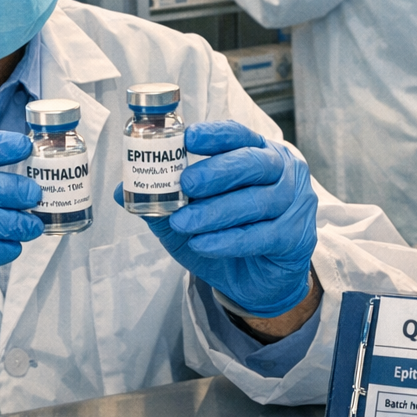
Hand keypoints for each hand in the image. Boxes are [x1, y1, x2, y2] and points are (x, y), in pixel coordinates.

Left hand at [117, 121, 316, 318]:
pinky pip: (261, 235)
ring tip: (184, 222)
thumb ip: (162, 201)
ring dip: (215, 212)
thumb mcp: (188, 218)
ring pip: (256, 201)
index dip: (214, 134)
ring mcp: (294, 203)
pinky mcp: (295, 237)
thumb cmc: (226, 236)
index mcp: (257, 153)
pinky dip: (228, 240)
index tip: (188, 138)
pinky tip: (204, 244)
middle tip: (186, 183)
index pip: (238, 134)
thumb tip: (121, 191)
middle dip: (216, 171)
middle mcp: (282, 171)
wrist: (258, 282)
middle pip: (253, 162)